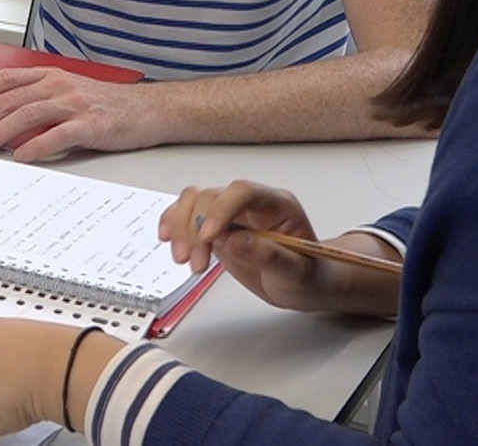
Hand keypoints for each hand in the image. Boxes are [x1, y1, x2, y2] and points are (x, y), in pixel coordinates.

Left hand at [0, 68, 161, 158]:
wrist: (148, 109)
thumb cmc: (105, 105)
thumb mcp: (67, 92)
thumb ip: (38, 99)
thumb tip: (3, 117)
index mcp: (50, 76)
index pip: (5, 78)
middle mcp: (58, 86)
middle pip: (9, 100)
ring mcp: (74, 104)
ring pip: (27, 114)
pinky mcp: (91, 125)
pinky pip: (58, 134)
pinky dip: (36, 145)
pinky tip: (20, 156)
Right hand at [159, 181, 397, 316]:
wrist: (303, 286)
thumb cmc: (309, 277)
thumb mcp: (297, 273)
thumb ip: (269, 256)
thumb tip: (235, 241)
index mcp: (277, 206)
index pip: (243, 192)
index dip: (221, 209)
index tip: (209, 236)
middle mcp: (251, 204)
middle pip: (211, 197)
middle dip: (196, 229)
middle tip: (196, 262)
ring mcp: (230, 214)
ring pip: (193, 201)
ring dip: (181, 228)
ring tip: (184, 258)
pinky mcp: (215, 227)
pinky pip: (186, 214)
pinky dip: (174, 224)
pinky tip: (168, 239)